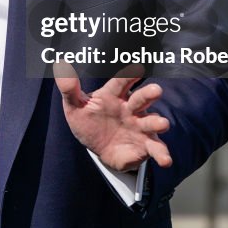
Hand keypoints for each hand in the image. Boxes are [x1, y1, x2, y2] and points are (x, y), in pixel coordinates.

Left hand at [54, 63, 171, 172]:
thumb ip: (69, 89)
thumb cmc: (88, 121)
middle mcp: (131, 108)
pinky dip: (162, 154)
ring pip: (152, 122)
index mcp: (113, 95)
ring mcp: (140, 126)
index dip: (128, 76)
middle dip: (149, 94)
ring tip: (163, 124)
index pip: (121, 83)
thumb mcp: (74, 106)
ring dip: (158, 122)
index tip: (136, 69)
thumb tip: (61, 66)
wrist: (97, 148)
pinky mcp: (145, 145)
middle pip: (141, 98)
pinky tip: (166, 161)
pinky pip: (156, 148)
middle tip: (156, 90)